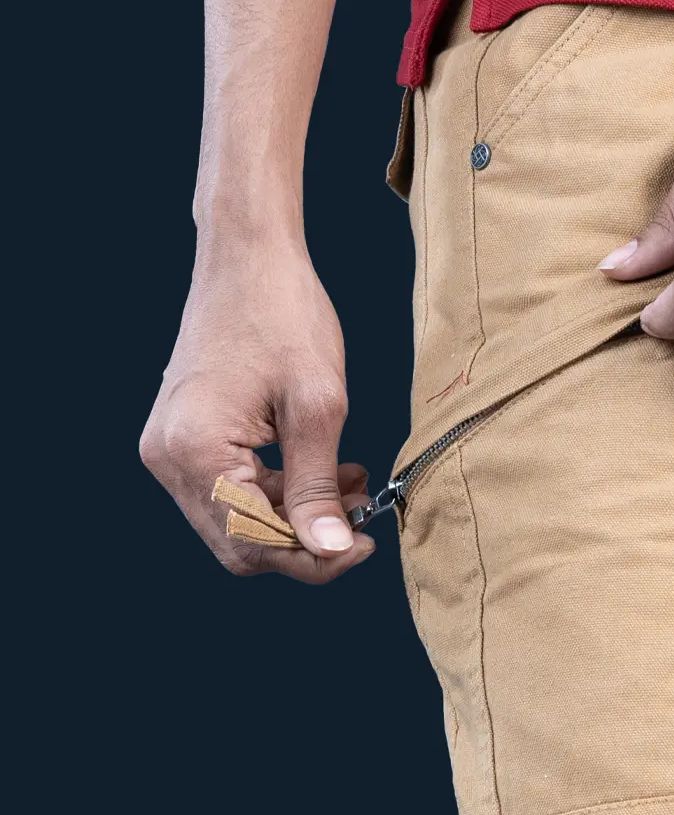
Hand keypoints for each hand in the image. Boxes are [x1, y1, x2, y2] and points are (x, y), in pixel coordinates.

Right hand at [141, 238, 374, 581]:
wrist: (248, 256)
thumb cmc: (284, 314)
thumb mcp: (318, 406)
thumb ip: (318, 485)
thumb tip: (331, 550)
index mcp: (194, 450)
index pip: (254, 543)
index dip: (313, 558)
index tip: (365, 544)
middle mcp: (168, 458)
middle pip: (241, 543)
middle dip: (305, 540)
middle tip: (361, 515)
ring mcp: (170, 449)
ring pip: (239, 523)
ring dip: (298, 516)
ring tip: (353, 484)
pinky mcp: (183, 440)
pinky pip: (232, 493)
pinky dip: (281, 492)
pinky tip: (327, 470)